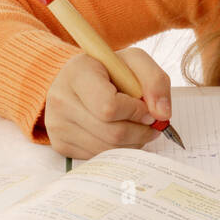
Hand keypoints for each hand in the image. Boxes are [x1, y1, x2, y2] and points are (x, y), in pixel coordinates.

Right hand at [43, 48, 171, 159]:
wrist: (77, 80)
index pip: (109, 107)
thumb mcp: (135, 62)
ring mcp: (57, 125)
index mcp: (78, 73)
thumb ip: (155, 81)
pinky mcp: (59, 144)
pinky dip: (117, 149)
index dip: (136, 112)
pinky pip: (98, 157)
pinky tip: (119, 133)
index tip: (146, 108)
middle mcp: (61, 100)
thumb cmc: (110, 70)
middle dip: (140, 131)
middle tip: (150, 123)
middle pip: (112, 133)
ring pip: (107, 149)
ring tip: (136, 127)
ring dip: (132, 142)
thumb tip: (162, 115)